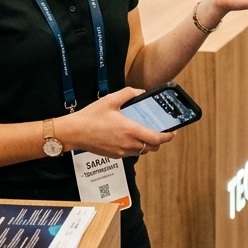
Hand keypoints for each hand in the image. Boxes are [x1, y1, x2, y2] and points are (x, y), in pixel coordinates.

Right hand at [54, 87, 174, 158]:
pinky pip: (131, 153)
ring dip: (146, 144)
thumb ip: (128, 94)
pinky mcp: (114, 155)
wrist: (74, 132)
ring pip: (142, 151)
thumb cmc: (91, 116)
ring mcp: (121, 152)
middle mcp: (128, 144)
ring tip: (143, 131)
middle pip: (152, 148)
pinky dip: (135, 146)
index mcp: (130, 130)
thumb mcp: (111, 100)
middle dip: (158, 141)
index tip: (172, 132)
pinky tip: (129, 135)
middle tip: (159, 130)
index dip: (167, 137)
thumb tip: (140, 92)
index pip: (155, 139)